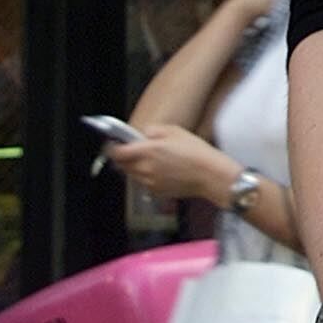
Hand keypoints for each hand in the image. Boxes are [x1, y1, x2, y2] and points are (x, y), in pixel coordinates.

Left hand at [104, 124, 229, 203]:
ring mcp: (149, 182)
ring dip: (135, 168)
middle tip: (133, 151)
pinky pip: (144, 184)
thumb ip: (154, 130)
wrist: (209, 175)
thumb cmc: (196, 153)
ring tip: (152, 161)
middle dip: (124, 158)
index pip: (117, 153)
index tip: (114, 144)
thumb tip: (144, 133)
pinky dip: (147, 177)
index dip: (113, 148)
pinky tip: (161, 171)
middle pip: (122, 165)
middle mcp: (145, 168)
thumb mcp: (176, 131)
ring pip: (132, 175)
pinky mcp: (156, 192)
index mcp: (147, 151)